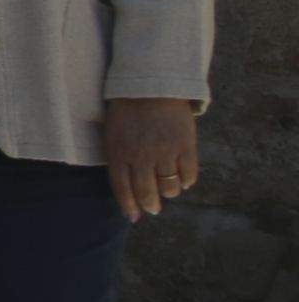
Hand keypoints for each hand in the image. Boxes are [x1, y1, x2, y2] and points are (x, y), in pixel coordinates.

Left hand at [107, 98, 199, 220]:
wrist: (150, 85)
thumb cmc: (127, 112)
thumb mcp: (113, 134)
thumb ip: (118, 161)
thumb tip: (128, 194)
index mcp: (118, 152)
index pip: (122, 189)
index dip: (129, 206)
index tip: (134, 216)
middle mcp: (141, 155)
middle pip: (147, 194)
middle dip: (151, 205)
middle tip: (154, 207)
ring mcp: (164, 151)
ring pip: (170, 188)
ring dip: (169, 192)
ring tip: (167, 187)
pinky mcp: (185, 146)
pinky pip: (189, 176)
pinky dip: (186, 181)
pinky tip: (181, 177)